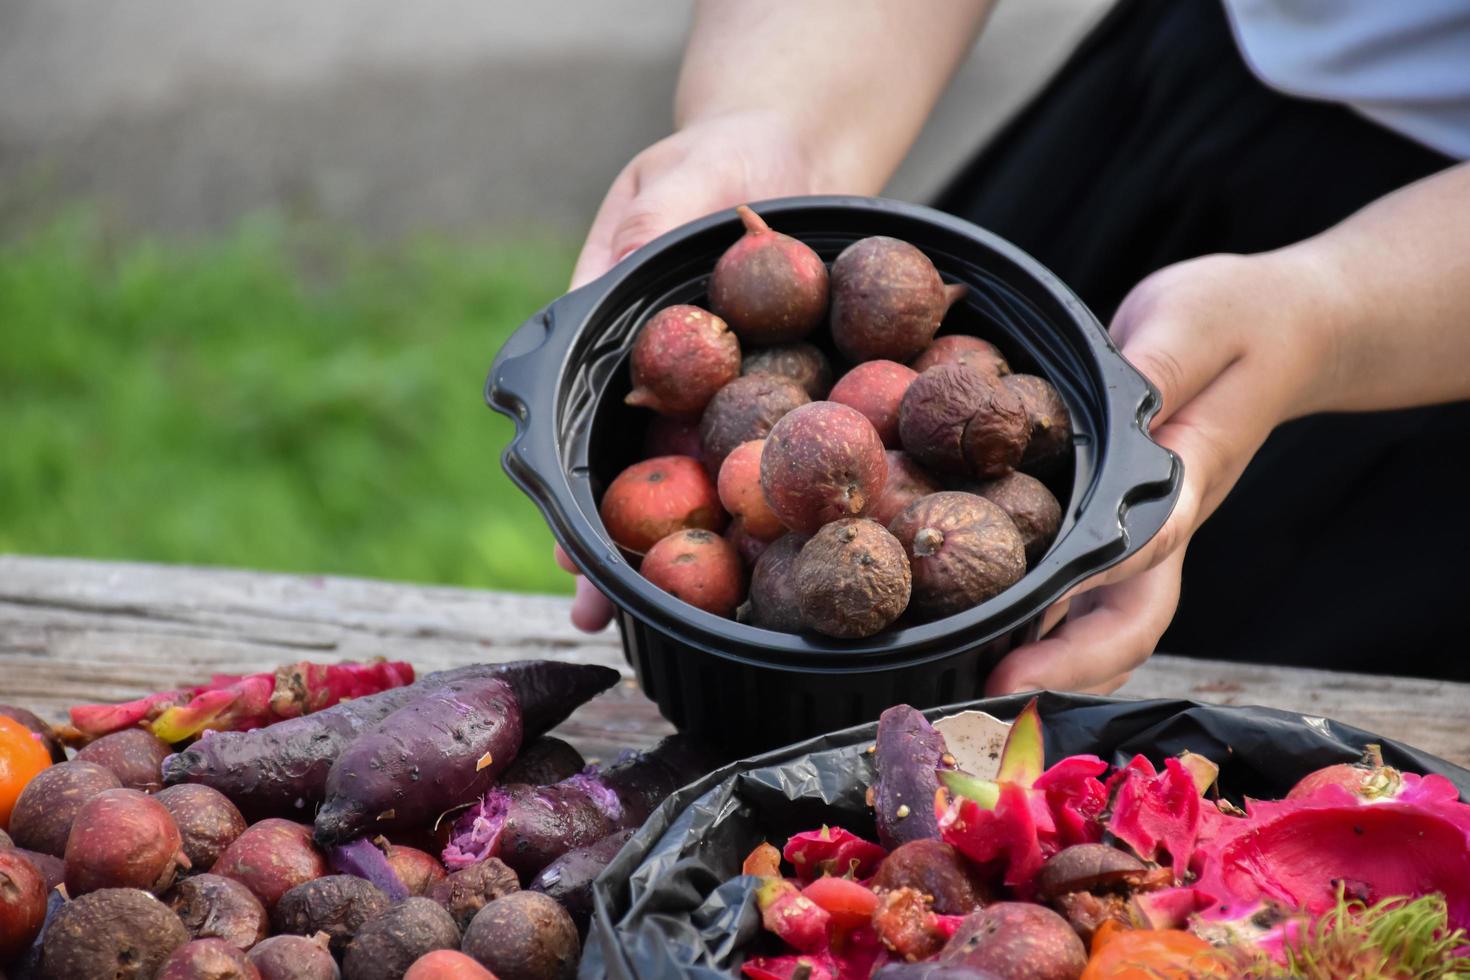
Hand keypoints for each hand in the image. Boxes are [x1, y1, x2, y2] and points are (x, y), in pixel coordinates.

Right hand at [558, 111, 821, 631]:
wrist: (798, 158)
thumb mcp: (682, 176)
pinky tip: (785, 562)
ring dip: (689, 555)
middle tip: (600, 621)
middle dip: (615, 552)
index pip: (576, 430)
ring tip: (676, 626)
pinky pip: (777, 460)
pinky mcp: (780, 405)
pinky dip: (777, 510)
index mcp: (614, 341)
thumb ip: (654, 218)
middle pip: (627, 477)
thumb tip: (618, 259)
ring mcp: (719, 402)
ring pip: (699, 488)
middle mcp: (660, 387)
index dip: (569, 497)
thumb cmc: (724, 153)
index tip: (569, 555)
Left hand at [985, 248, 1336, 694]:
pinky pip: (1087, 600)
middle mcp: (1166, 528)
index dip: (1083, 591)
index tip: (1029, 626)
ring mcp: (1148, 540)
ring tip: (980, 690)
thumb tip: (1124, 415)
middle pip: (1128, 623)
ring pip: (1109, 628)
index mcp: (1184, 480)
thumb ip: (1158, 368)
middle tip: (993, 690)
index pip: (1139, 549)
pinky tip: (988, 643)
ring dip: (1056, 667)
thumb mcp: (1192, 320)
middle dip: (1067, 667)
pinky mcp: (1122, 532)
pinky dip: (1048, 634)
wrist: (1286, 330)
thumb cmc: (1241, 319)